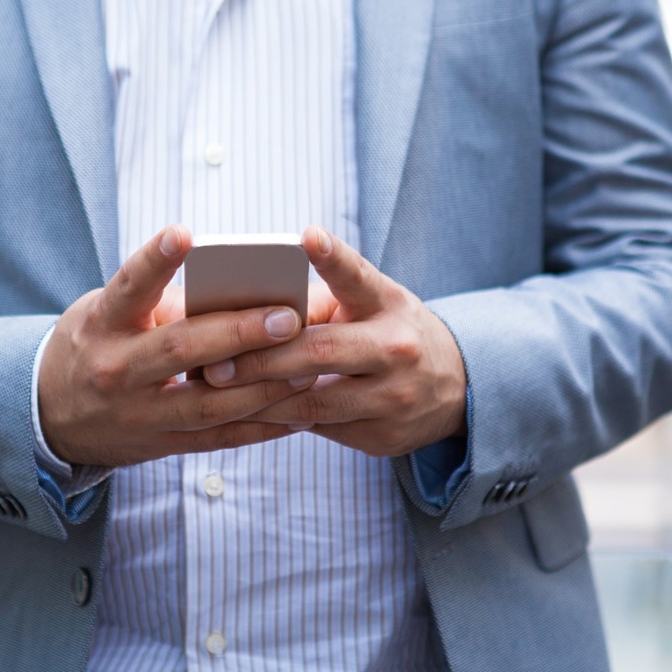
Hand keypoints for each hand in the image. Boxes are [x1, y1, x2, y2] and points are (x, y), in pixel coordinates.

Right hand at [38, 225, 314, 466]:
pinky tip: (298, 411)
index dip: (154, 262)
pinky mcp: (160, 446)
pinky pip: (218, 439)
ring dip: (262, 386)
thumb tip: (239, 288)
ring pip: (207, 404)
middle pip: (179, 349)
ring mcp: (138, 414)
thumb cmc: (96, 342)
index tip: (183, 233)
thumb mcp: (107, 313)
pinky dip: (261, 426)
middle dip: (237, 333)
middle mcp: (116, 370)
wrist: (51, 414)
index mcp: (102, 325)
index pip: (128, 288)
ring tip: (307, 367)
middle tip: (286, 317)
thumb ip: (162, 301)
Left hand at [203, 226, 467, 457]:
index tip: (307, 235)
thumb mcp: (370, 306)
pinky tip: (246, 414)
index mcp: (388, 303)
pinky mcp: (384, 436)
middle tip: (215, 363)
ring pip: (313, 402)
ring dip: (259, 397)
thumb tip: (245, 313)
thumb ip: (317, 305)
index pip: (358, 276)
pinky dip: (279, 420)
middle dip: (261, 359)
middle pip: (321, 351)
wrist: (456, 388)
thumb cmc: (387, 331)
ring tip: (217, 390)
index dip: (333, 256)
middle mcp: (397, 348)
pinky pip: (318, 428)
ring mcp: (394, 397)